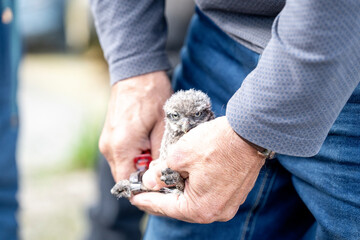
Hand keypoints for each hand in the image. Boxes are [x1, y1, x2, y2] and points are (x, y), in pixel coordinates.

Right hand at [99, 71, 171, 181]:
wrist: (136, 72)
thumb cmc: (151, 95)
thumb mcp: (163, 127)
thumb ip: (160, 155)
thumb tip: (160, 174)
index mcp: (121, 147)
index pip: (127, 184)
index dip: (144, 189)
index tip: (161, 185)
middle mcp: (109, 147)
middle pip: (125, 176)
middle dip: (144, 177)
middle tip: (164, 168)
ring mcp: (107, 141)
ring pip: (124, 166)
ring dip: (140, 165)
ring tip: (157, 151)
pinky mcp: (110, 136)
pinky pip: (122, 154)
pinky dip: (135, 155)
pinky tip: (149, 143)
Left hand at [131, 117, 265, 222]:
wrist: (249, 132)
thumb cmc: (216, 143)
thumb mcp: (179, 156)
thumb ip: (159, 173)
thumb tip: (149, 182)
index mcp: (200, 207)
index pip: (165, 207)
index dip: (146, 200)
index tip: (133, 197)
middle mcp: (215, 212)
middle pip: (180, 207)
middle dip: (161, 198)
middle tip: (144, 192)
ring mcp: (228, 204)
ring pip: (194, 201)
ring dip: (178, 192)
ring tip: (161, 184)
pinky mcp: (234, 193)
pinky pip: (207, 195)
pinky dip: (193, 188)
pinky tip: (184, 179)